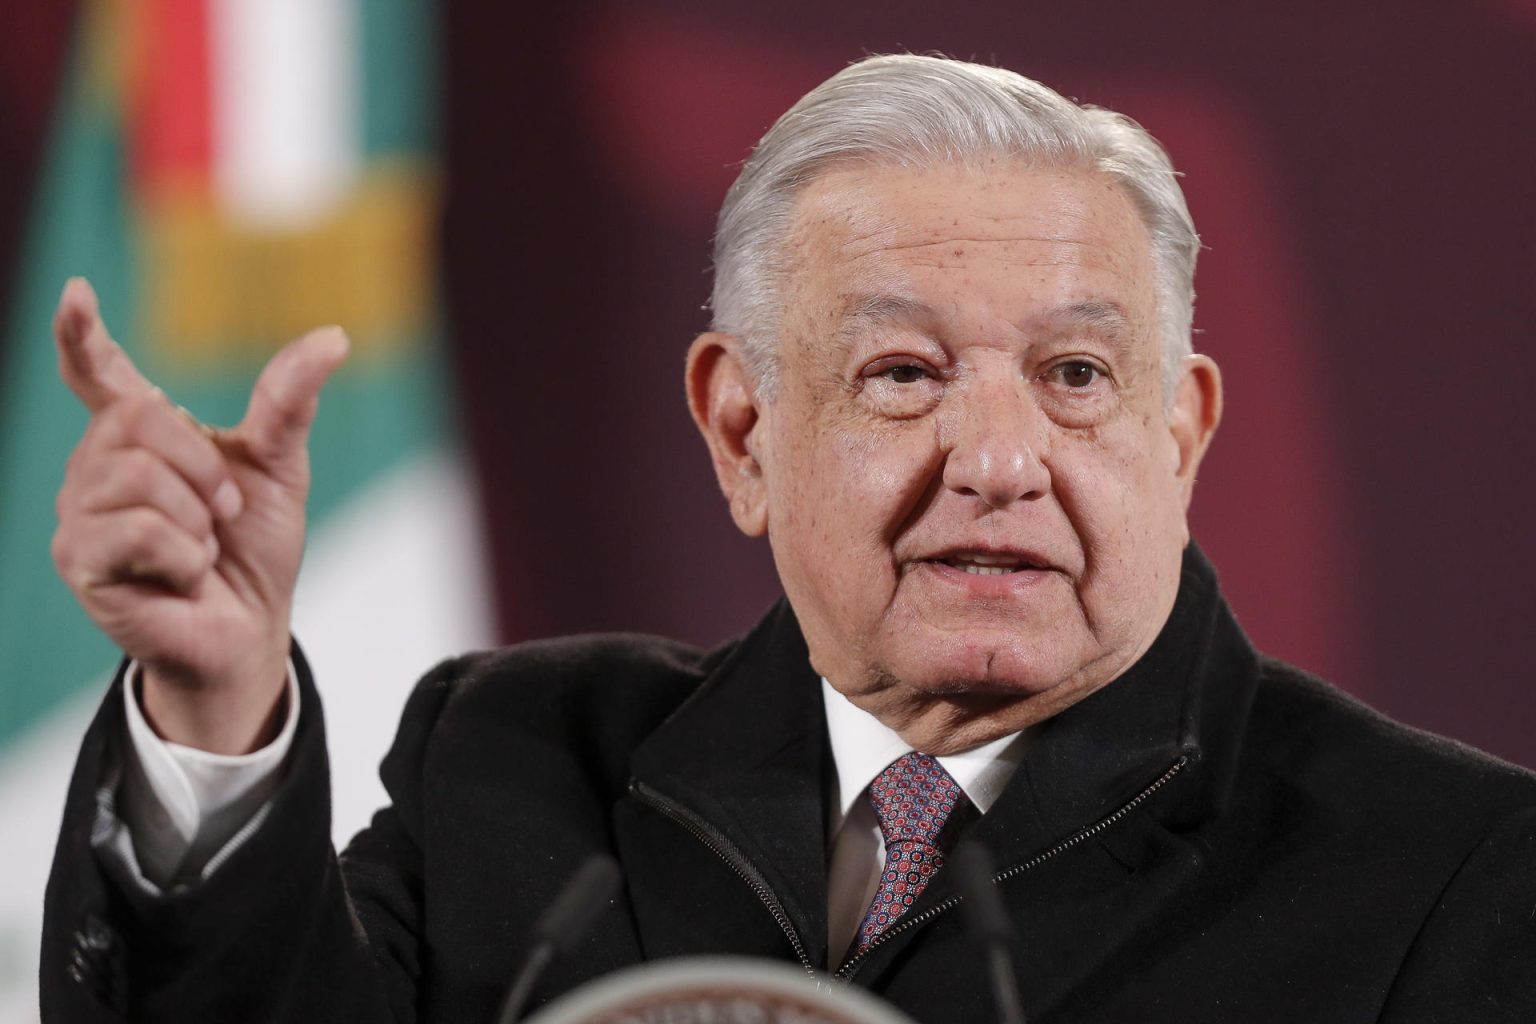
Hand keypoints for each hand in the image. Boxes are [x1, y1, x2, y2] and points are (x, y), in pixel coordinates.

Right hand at [50, 278, 347, 752]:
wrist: (250, 626)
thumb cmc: (254, 549)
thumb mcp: (280, 467)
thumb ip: (289, 401)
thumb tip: (334, 337)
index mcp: (141, 436)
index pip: (99, 374)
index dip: (81, 335)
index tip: (76, 295)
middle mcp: (97, 466)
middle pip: (139, 420)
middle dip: (203, 467)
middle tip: (224, 512)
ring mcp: (79, 512)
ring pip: (138, 477)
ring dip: (197, 517)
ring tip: (201, 548)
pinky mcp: (80, 560)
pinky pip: (138, 531)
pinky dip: (183, 554)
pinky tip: (183, 574)